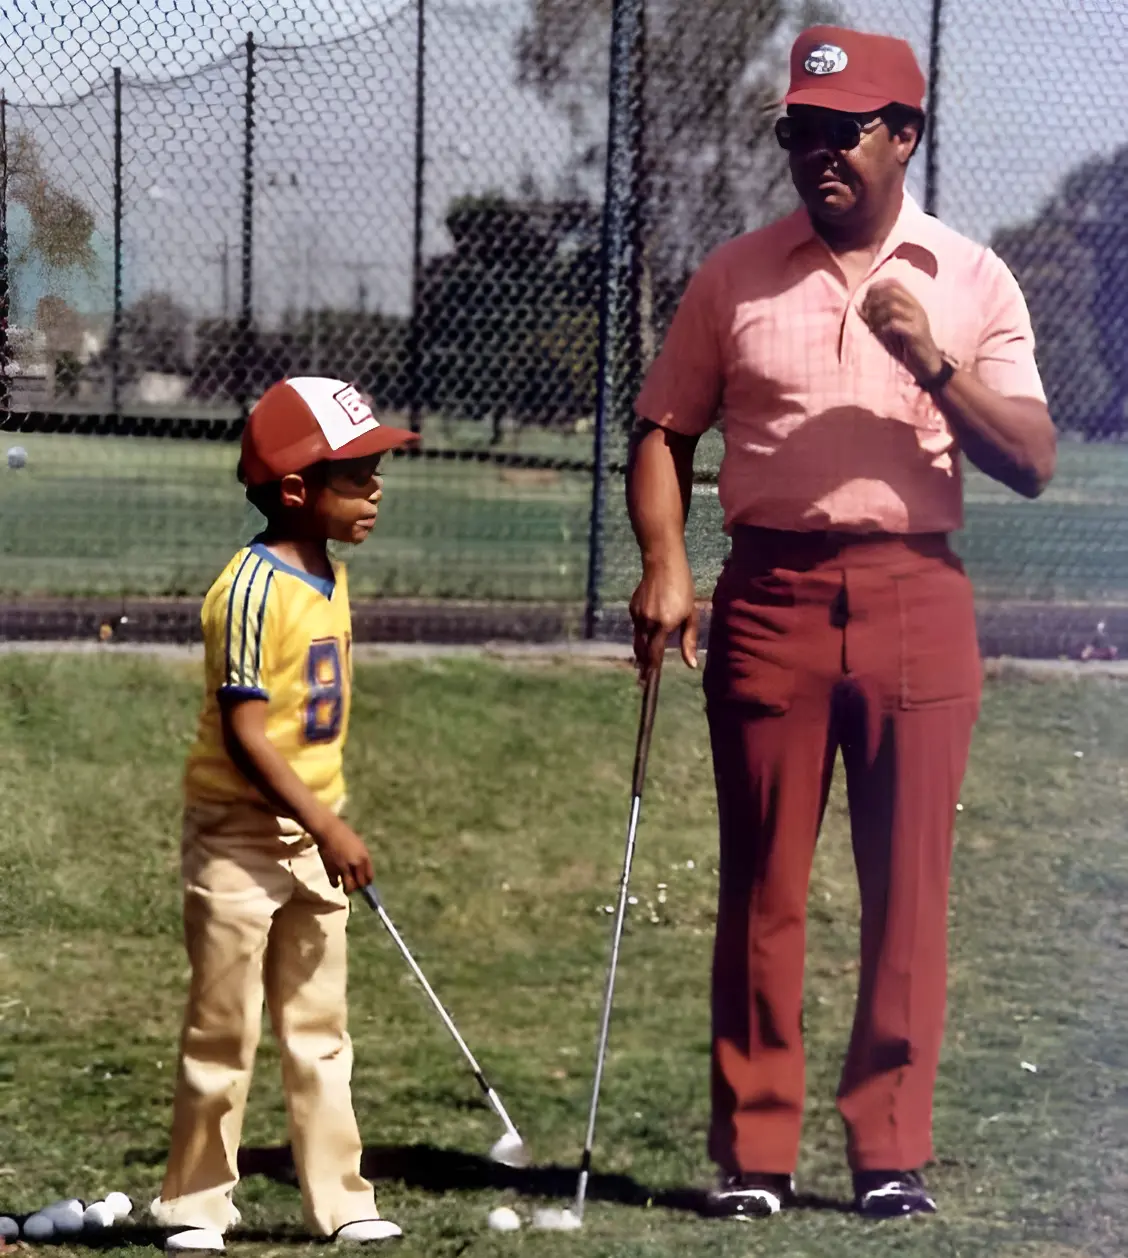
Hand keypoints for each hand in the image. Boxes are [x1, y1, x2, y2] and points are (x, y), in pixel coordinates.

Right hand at [314, 817, 374, 893]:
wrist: (328, 831)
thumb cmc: (344, 834)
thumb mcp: (359, 845)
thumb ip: (361, 858)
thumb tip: (362, 871)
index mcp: (364, 857)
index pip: (370, 877)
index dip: (367, 882)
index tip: (364, 883)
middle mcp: (356, 865)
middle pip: (361, 884)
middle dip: (358, 886)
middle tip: (355, 885)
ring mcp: (343, 869)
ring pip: (349, 888)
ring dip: (348, 889)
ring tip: (346, 886)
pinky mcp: (331, 871)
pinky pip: (335, 884)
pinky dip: (336, 884)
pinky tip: (336, 881)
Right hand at [629, 557, 698, 682]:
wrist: (663, 566)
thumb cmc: (683, 590)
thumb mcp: (691, 615)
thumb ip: (689, 640)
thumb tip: (690, 664)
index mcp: (665, 624)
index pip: (655, 653)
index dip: (651, 668)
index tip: (648, 681)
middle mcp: (649, 621)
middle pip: (642, 650)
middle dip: (643, 664)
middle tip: (642, 678)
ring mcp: (638, 615)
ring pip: (638, 639)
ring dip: (642, 650)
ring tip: (643, 661)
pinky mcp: (633, 608)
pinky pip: (637, 626)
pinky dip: (642, 632)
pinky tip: (649, 628)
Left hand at [860, 279, 943, 383]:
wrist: (926, 364)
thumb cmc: (905, 346)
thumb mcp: (888, 329)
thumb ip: (874, 318)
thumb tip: (856, 307)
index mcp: (911, 303)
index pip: (893, 282)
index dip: (875, 288)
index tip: (865, 303)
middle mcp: (916, 306)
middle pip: (891, 291)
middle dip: (873, 302)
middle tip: (868, 317)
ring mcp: (917, 319)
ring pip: (892, 305)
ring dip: (877, 316)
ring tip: (873, 328)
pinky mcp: (916, 333)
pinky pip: (895, 323)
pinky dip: (883, 328)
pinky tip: (881, 334)